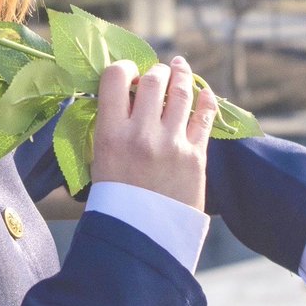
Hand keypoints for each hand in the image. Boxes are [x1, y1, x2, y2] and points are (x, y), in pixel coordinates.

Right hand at [91, 57, 216, 208]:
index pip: (115, 78)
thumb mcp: (99, 160)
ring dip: (181, 75)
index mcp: (111, 134)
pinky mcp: (196, 156)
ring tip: (179, 68)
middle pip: (153, 80)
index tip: (128, 73)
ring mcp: (172, 144)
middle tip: (157, 73)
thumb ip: (109, 127)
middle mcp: (142, 134)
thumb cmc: (116, 199)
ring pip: (181, 92)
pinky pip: (205, 116)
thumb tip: (123, 97)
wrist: (143, 238)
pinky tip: (202, 91)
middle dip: (156, 71)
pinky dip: (205, 98)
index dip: (123, 67)